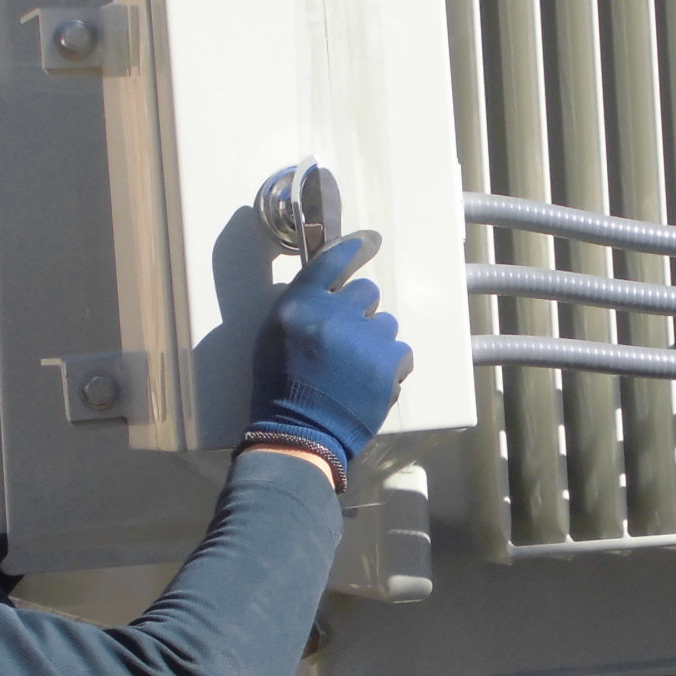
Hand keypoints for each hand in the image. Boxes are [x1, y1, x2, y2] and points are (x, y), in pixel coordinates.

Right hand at [242, 232, 410, 485]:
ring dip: (374, 340)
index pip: (333, 259)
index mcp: (301, 304)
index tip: (372, 241)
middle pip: (366, 292)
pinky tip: (369, 381)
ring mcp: (366, 339)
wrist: (300, 434)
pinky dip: (388, 365)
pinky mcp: (390, 364)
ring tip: (354, 368)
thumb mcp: (275, 334)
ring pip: (385, 323)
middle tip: (343, 340)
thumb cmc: (280, 387)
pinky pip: (400, 351)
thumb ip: (303, 305)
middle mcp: (335, 314)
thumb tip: (334, 288)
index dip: (356, 246)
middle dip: (359, 312)